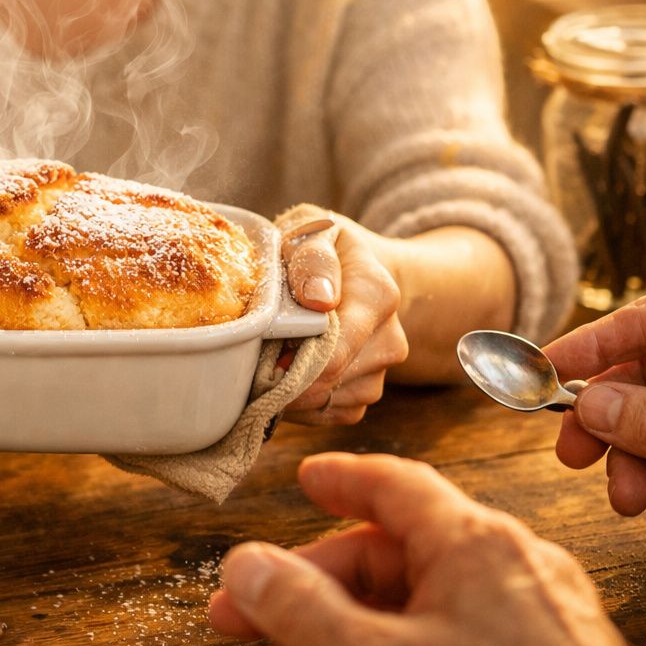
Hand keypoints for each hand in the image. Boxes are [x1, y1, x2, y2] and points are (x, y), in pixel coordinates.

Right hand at [208, 453, 645, 645]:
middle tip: (247, 622)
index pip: (396, 486)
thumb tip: (246, 566)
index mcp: (478, 545)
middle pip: (390, 564)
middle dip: (310, 600)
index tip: (307, 482)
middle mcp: (511, 574)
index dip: (342, 481)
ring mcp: (532, 630)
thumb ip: (303, 611)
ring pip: (415, 622)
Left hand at [280, 208, 405, 423]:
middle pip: (327, 383)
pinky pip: (331, 415)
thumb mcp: (314, 230)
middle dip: (284, 376)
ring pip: (327, 403)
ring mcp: (381, 371)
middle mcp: (389, 339)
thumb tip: (319, 298)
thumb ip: (313, 258)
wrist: (356, 267)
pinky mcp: (367, 392)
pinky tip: (290, 374)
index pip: (333, 355)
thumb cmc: (323, 246)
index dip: (288, 362)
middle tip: (257, 352)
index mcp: (377, 296)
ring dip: (291, 391)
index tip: (260, 352)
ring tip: (272, 357)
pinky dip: (303, 405)